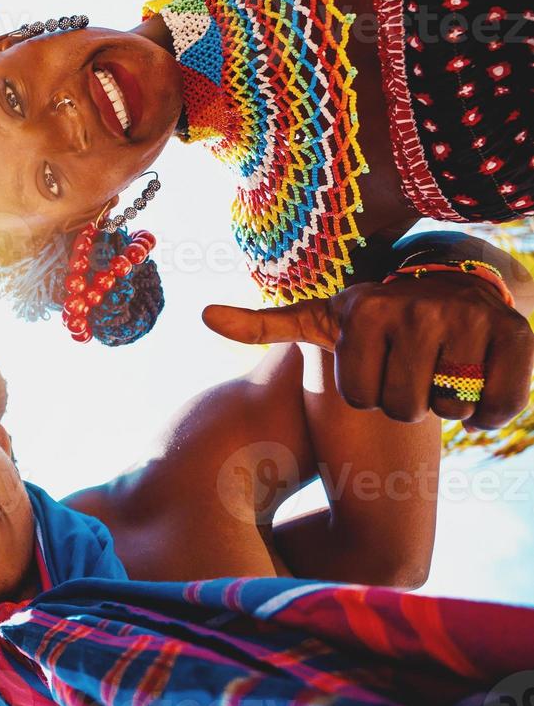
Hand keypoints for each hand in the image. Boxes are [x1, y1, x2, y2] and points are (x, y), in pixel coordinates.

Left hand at [203, 274, 533, 427]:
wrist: (447, 293)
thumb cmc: (371, 322)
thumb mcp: (318, 320)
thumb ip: (265, 325)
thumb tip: (203, 316)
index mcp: (364, 308)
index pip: (361, 397)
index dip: (365, 395)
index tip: (371, 365)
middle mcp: (418, 305)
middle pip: (404, 406)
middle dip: (404, 401)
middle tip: (408, 370)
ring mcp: (470, 318)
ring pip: (448, 406)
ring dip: (445, 403)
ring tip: (438, 372)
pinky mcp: (516, 336)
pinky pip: (497, 406)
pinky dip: (487, 412)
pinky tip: (475, 388)